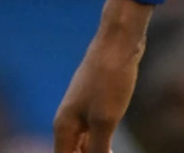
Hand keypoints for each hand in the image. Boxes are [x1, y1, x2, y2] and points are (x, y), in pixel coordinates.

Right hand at [53, 0, 151, 152]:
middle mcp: (68, 119)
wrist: (119, 42)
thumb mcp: (105, 120)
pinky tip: (111, 145)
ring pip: (84, 142)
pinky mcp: (97, 100)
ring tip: (109, 151)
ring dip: (94, 151)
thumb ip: (97, 149)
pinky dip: (102, 141)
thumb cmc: (110, 80)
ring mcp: (82, 108)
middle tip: (107, 152)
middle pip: (73, 152)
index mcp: (64, 127)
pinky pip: (94, 130)